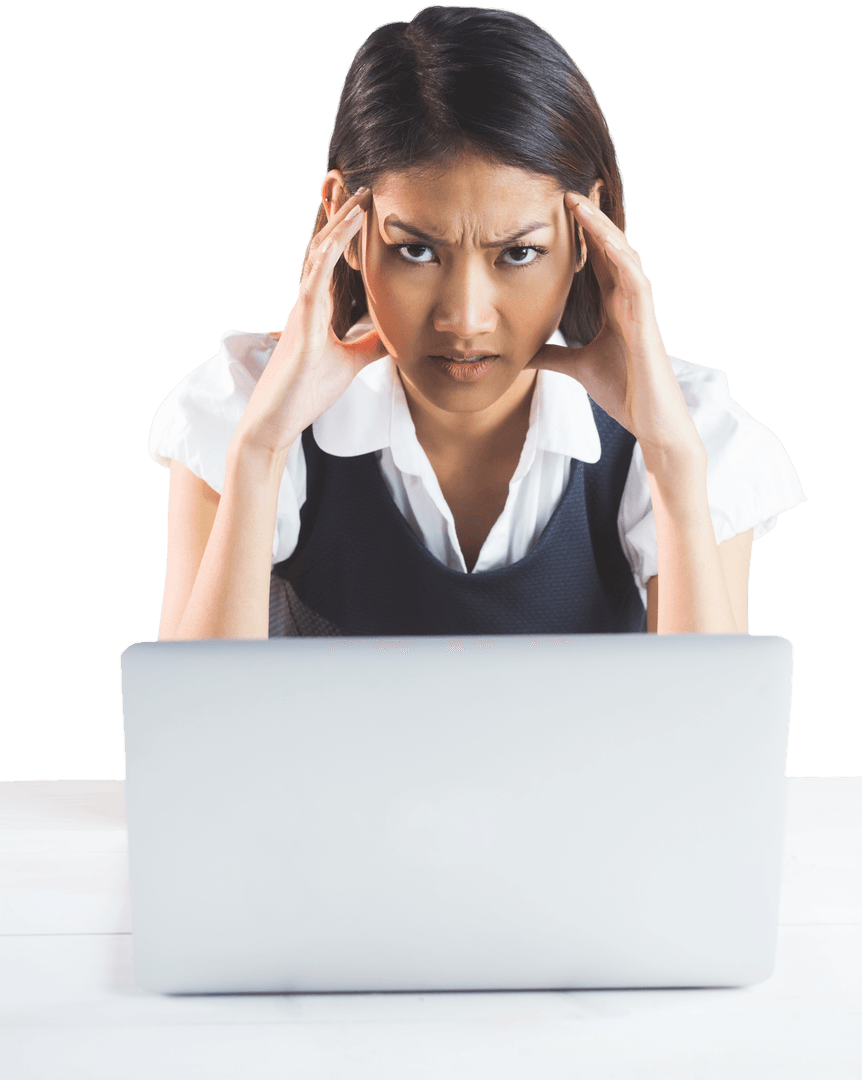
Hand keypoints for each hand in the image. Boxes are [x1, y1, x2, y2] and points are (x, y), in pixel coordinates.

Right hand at [235, 187, 387, 456]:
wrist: (276, 420)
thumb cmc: (306, 392)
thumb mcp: (350, 363)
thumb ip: (371, 344)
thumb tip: (398, 333)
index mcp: (317, 308)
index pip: (335, 262)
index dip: (349, 233)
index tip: (367, 206)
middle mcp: (307, 302)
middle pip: (325, 248)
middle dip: (342, 215)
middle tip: (361, 183)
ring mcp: (302, 310)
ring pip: (319, 255)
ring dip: (339, 224)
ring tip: (359, 196)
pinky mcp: (301, 324)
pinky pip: (315, 280)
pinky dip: (329, 254)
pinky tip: (344, 233)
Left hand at [524, 192, 702, 461]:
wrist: (651, 421)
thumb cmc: (623, 392)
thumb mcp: (576, 368)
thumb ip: (553, 357)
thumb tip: (522, 353)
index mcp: (612, 306)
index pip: (594, 260)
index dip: (577, 234)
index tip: (553, 208)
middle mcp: (627, 300)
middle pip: (609, 248)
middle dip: (591, 218)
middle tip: (568, 186)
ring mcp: (640, 308)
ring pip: (623, 255)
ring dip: (604, 229)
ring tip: (582, 202)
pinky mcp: (648, 323)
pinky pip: (638, 282)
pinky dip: (624, 261)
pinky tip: (610, 244)